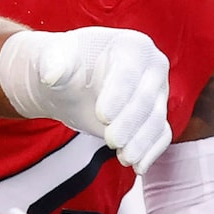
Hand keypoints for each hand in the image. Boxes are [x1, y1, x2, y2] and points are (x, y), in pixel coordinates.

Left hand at [0, 27, 172, 171]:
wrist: (69, 83)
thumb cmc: (63, 65)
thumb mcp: (54, 59)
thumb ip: (53, 63)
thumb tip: (51, 74)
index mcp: (133, 46)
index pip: (129, 73)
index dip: (118, 95)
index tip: (102, 116)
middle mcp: (153, 68)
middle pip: (147, 99)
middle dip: (130, 123)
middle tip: (112, 142)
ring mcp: (158, 94)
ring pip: (157, 121)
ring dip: (141, 142)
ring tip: (125, 158)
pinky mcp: (156, 116)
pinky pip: (161, 136)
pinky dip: (151, 152)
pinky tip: (139, 167)